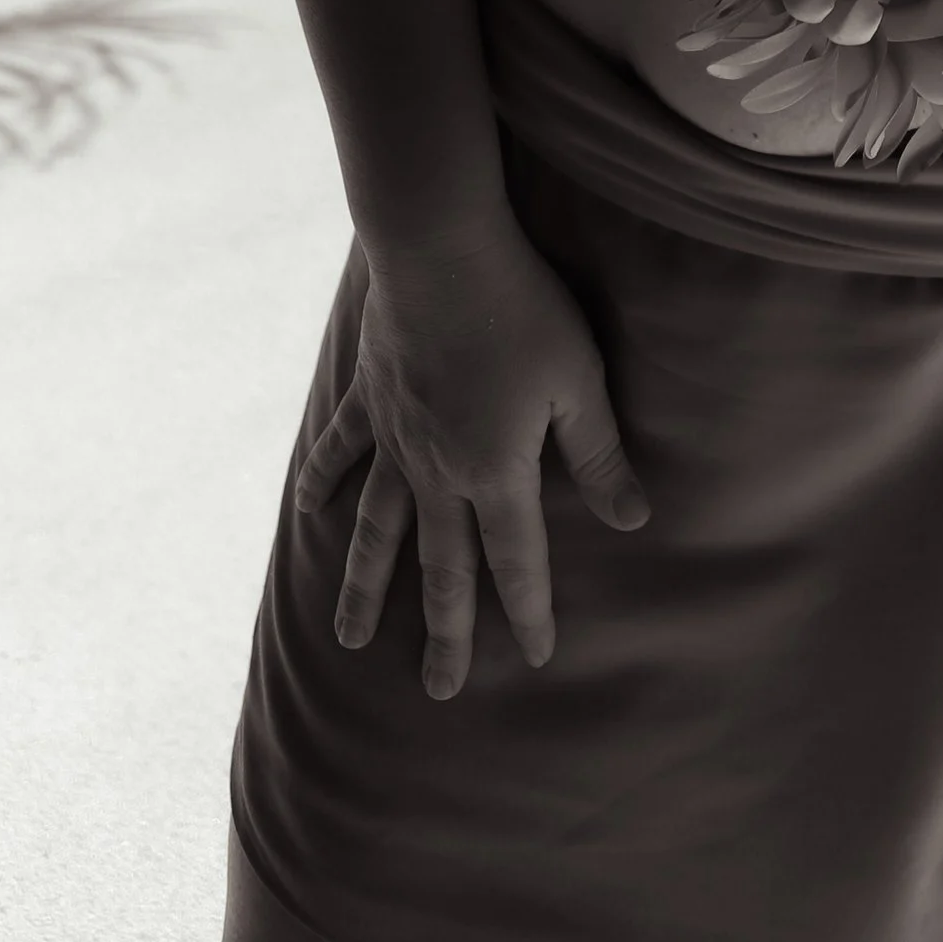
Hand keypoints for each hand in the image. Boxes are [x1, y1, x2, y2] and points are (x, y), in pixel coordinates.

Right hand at [296, 213, 648, 699]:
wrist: (440, 249)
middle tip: (439, 691)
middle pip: (442, 567)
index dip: (529, 611)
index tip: (535, 658)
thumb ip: (599, 455)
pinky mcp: (370, 396)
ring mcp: (396, 438)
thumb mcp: (579, 380)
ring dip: (366, 587)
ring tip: (350, 640)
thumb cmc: (523, 309)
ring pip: (379, 530)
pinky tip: (308, 510)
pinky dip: (324, 480)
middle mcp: (438, 471)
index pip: (517, 560)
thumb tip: (634, 520)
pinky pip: (343, 450)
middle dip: (445, 633)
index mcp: (496, 472)